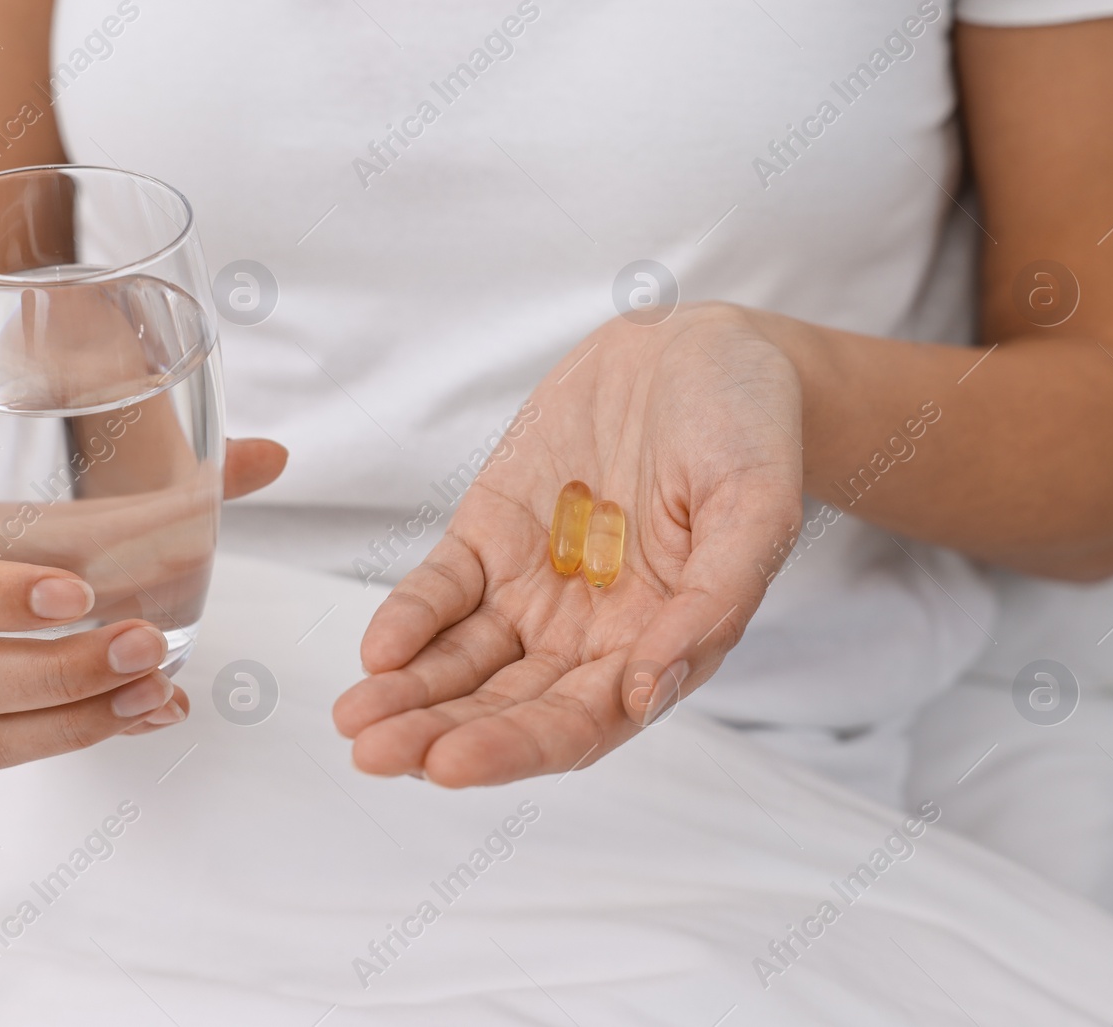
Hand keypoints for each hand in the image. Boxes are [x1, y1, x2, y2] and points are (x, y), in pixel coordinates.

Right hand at [0, 437, 286, 766]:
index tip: (82, 593)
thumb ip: (167, 468)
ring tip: (160, 688)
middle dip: (61, 671)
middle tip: (149, 646)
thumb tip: (274, 456)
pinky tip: (147, 711)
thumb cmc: (16, 511)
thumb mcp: (64, 479)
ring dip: (78, 717)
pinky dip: (82, 735)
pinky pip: (6, 751)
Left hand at [332, 306, 802, 785]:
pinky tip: (378, 648)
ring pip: (462, 660)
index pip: (577, 724)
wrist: (700, 348)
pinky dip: (410, 618)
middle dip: (439, 733)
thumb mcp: (756, 507)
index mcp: (657, 648)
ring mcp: (534, 586)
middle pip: (504, 705)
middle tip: (377, 752)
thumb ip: (711, 601)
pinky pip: (443, 589)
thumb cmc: (749, 431)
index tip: (452, 764)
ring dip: (409, 693)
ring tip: (356, 719)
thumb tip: (649, 692)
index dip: (514, 748)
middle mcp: (587, 634)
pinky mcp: (492, 534)